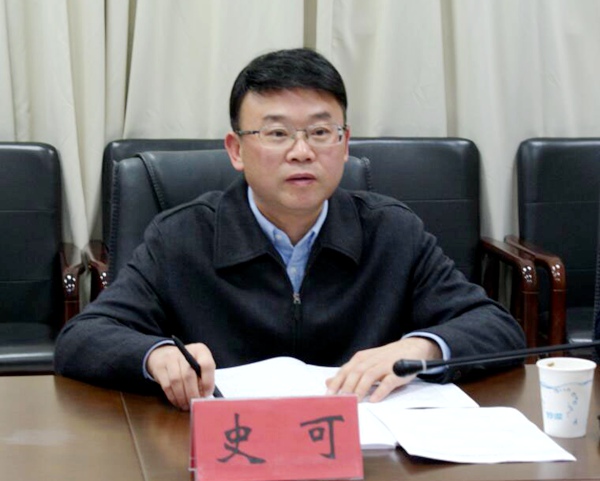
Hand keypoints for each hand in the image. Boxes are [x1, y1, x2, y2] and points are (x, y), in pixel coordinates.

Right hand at [146, 342, 215, 409]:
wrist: (165, 355)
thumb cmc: (188, 364)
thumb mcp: (200, 365)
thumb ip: (204, 378)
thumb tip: (204, 396)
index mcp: (200, 350)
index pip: (207, 364)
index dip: (208, 382)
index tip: (207, 394)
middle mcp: (185, 352)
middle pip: (189, 375)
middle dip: (193, 393)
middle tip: (195, 403)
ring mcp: (170, 358)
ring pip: (176, 381)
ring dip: (182, 397)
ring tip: (187, 405)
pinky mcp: (159, 368)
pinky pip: (166, 386)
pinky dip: (173, 397)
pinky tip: (178, 402)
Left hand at [325, 337, 441, 401]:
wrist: (411, 348)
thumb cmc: (384, 359)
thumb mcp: (365, 363)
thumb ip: (348, 373)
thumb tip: (327, 382)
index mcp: (361, 358)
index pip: (345, 371)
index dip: (336, 383)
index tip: (327, 397)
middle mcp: (371, 360)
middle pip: (355, 373)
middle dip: (346, 388)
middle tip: (339, 401)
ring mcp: (384, 365)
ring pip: (369, 376)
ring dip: (360, 389)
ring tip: (354, 402)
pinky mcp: (397, 372)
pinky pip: (387, 382)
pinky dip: (380, 391)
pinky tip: (373, 400)